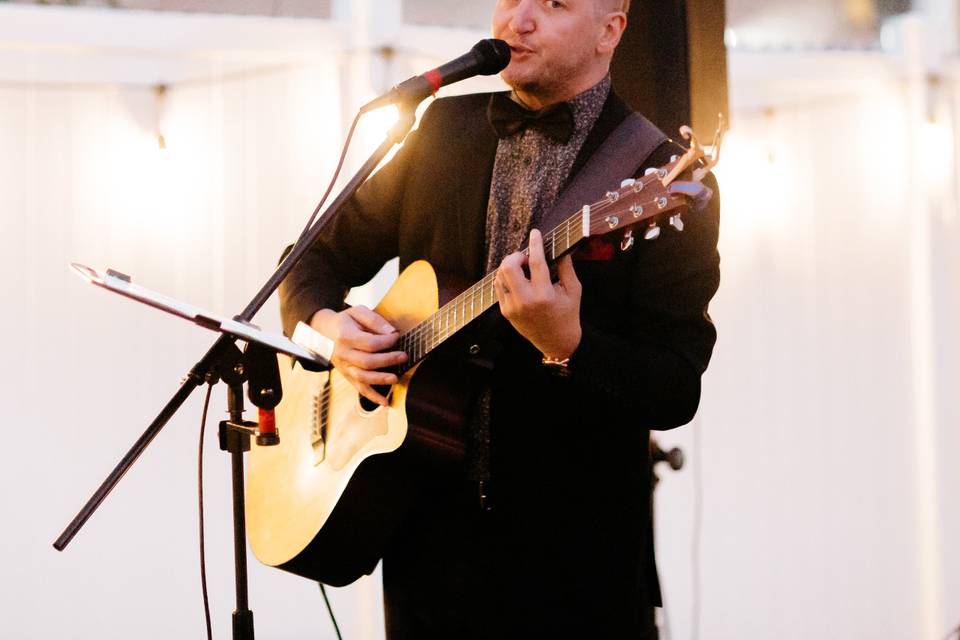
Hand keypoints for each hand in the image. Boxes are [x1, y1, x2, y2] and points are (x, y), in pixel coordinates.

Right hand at [310, 306, 407, 405]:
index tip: (397, 336)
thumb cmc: (345, 321)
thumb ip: (374, 320)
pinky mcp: (347, 375)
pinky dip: (372, 397)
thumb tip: (391, 331)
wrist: (323, 332)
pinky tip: (385, 402)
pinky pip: (359, 388)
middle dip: (388, 360)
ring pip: (362, 377)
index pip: (369, 343)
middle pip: (367, 362)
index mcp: (345, 336)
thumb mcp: (357, 312)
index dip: (386, 341)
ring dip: (381, 379)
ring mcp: (344, 367)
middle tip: (404, 356)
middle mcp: (343, 354)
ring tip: (396, 378)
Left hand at [494, 229, 582, 359]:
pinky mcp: (506, 312)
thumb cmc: (568, 315)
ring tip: (522, 268)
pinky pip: (499, 288)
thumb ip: (566, 267)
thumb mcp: (573, 290)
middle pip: (508, 267)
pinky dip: (506, 278)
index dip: (535, 244)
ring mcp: (512, 307)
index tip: (535, 233)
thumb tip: (560, 248)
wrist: (557, 342)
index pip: (536, 262)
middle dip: (516, 256)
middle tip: (526, 257)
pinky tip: (517, 278)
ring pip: (500, 276)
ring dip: (509, 266)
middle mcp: (525, 301)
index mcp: (544, 295)